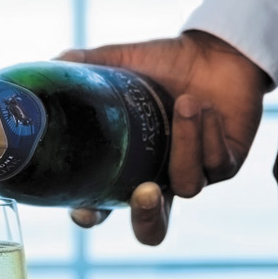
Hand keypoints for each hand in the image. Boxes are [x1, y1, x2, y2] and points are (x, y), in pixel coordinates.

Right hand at [57, 31, 269, 245]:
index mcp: (127, 164)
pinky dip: (207, 133)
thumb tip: (50, 63)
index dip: (91, 216)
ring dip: (184, 144)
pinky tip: (204, 107)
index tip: (84, 212)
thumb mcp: (119, 60)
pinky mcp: (226, 164)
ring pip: (187, 185)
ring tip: (185, 102)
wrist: (215, 49)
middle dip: (146, 218)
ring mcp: (193, 173)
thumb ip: (83, 65)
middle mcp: (158, 177)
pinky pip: (217, 164)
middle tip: (145, 193)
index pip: (103, 205)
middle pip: (152, 229)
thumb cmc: (164, 60)